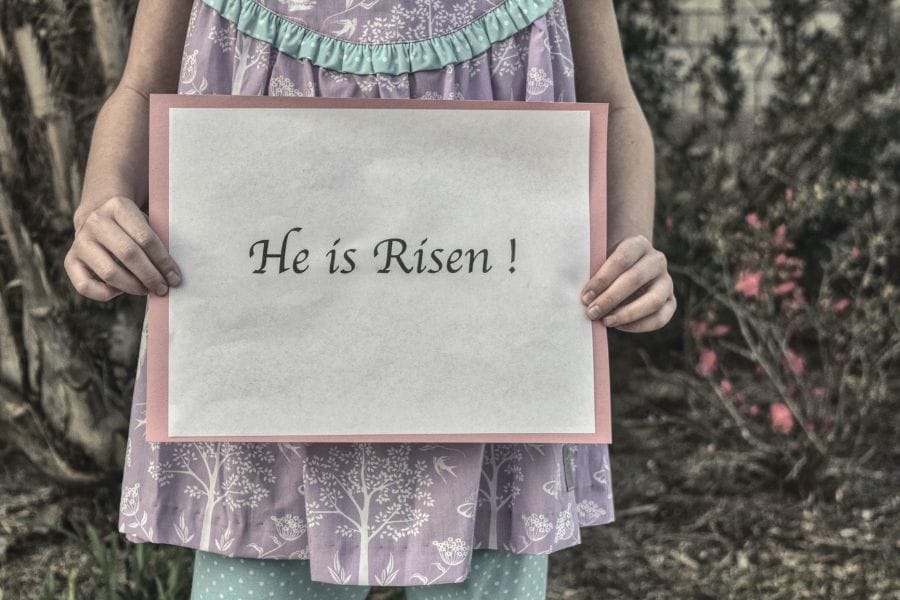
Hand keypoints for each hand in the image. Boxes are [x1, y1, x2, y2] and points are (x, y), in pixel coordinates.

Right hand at [65, 196, 181, 301]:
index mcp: (118, 206)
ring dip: (132, 286)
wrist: (97, 217)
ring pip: (109, 272)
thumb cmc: (131, 225)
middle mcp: (95, 221)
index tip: (175, 277)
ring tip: (147, 290)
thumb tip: (171, 273)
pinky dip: (105, 294)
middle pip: (128, 255)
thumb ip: (156, 241)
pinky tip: (120, 291)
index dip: (163, 261)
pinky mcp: (70, 259)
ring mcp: (80, 241)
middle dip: (150, 276)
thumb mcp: (145, 222)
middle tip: (163, 288)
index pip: (146, 238)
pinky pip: (85, 286)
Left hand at [580, 234, 675, 331]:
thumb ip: (594, 271)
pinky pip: (661, 317)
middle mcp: (657, 260)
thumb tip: (585, 297)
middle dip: (610, 298)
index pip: (621, 259)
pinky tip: (619, 326)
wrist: (628, 268)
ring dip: (627, 314)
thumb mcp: (601, 260)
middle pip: (635, 279)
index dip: (602, 279)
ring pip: (653, 300)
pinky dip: (640, 325)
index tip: (585, 296)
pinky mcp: (671, 301)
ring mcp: (667, 281)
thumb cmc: (607, 266)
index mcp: (638, 244)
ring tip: (606, 322)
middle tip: (591, 312)